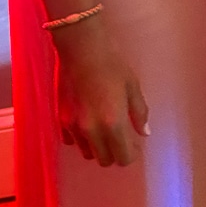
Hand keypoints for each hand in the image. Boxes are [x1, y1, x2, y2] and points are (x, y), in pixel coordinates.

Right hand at [52, 17, 149, 166]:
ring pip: (87, 153)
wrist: (81, 46)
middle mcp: (92, 131)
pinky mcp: (61, 119)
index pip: (123, 157)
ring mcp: (73, 126)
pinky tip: (86, 122)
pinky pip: (70, 140)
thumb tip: (144, 132)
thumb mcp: (132, 86)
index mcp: (113, 123)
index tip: (134, 144)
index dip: (131, 153)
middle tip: (120, 137)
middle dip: (114, 153)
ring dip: (97, 147)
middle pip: (104, 160)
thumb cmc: (112, 63)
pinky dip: (80, 138)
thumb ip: (139, 112)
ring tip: (103, 129)